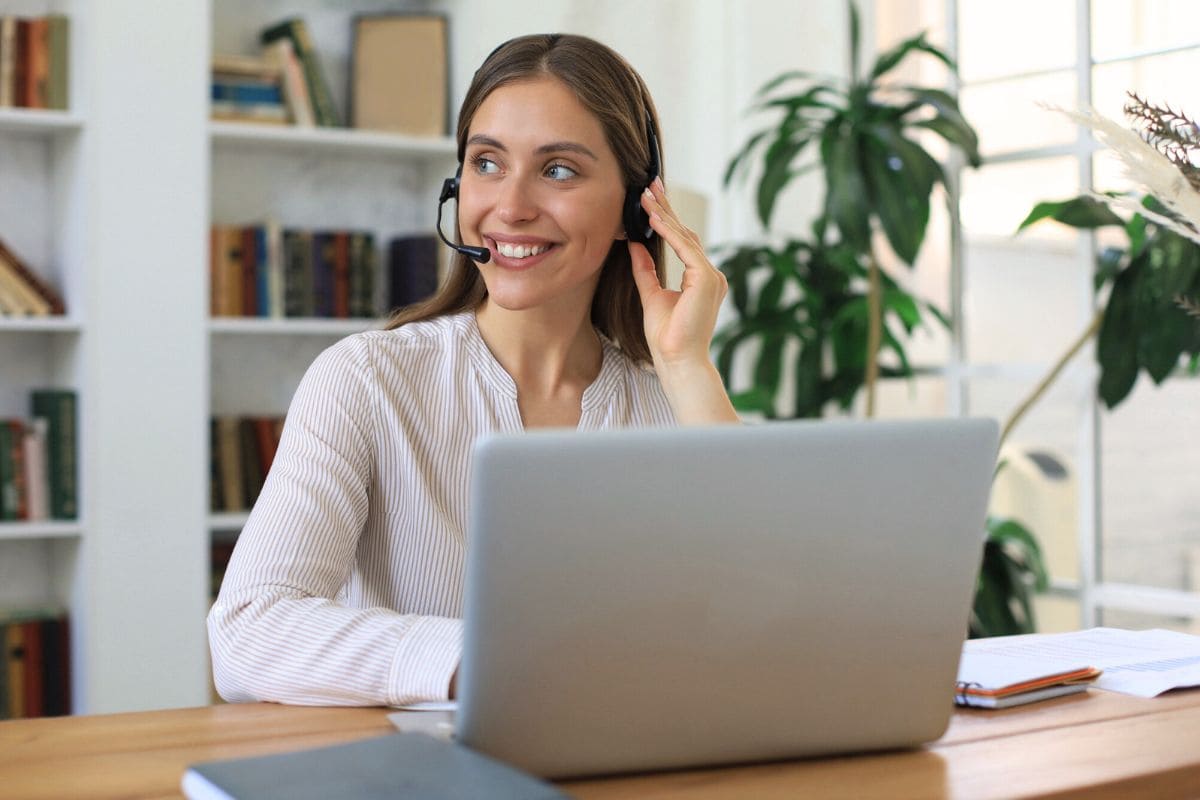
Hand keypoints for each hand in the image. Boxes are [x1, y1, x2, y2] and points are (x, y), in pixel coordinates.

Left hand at [628, 176, 727, 370]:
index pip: (683, 241)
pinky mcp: (706, 279)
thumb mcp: (650, 294)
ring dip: (664, 215)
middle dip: (666, 208)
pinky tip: (653, 217)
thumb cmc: (666, 336)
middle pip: (686, 233)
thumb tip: (635, 243)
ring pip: (686, 237)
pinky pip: (686, 248)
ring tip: (646, 195)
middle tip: (650, 184)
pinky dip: (669, 232)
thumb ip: (645, 268)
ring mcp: (712, 276)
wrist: (677, 360)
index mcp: (701, 279)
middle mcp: (711, 275)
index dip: (666, 219)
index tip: (652, 198)